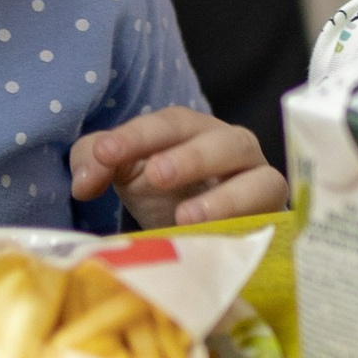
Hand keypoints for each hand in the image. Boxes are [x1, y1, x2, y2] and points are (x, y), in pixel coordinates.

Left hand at [71, 108, 288, 227]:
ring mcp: (258, 180)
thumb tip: (84, 182)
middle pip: (222, 141)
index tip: (106, 155)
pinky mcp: (272, 215)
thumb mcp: (121, 173)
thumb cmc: (160, 195)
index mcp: (192, 131)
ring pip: (258, 177)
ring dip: (225, 196)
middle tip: (156, 175)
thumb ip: (94, 162)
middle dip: (189, 157)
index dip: (138, 135)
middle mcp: (231, 147)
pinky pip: (268, 216)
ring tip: (185, 216)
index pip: (170, 123)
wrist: (198, 235)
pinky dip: (244, 222)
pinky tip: (212, 234)